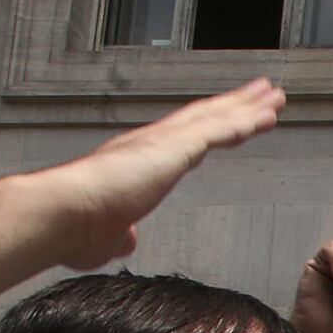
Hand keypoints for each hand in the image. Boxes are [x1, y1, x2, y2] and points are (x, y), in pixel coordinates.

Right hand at [19, 79, 285, 270]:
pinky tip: (268, 116)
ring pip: (214, 117)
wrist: (58, 215)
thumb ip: (120, 235)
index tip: (230, 118)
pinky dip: (245, 121)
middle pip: (202, 118)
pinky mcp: (171, 147)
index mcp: (135, 162)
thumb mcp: (106, 238)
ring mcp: (160, 142)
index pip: (182, 140)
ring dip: (247, 106)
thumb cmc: (73, 230)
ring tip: (274, 95)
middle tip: (261, 92)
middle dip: (233, 105)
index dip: (208, 127)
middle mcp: (148, 144)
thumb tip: (127, 239)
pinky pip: (218, 130)